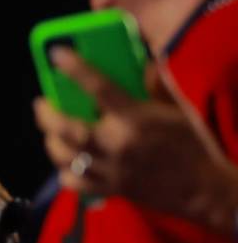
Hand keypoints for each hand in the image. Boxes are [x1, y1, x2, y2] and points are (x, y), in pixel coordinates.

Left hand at [34, 47, 237, 231]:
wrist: (201, 188)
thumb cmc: (190, 142)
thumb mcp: (176, 108)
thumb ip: (154, 85)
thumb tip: (141, 62)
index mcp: (135, 118)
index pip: (99, 87)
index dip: (75, 68)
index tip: (56, 54)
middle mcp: (117, 143)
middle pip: (67, 128)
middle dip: (47, 114)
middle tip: (42, 103)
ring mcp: (109, 169)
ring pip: (64, 156)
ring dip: (51, 142)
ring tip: (51, 131)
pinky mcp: (107, 189)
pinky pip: (72, 182)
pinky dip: (64, 171)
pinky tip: (67, 161)